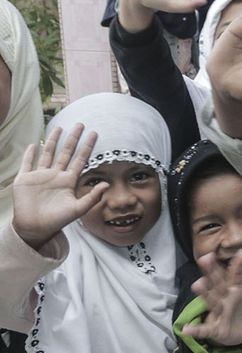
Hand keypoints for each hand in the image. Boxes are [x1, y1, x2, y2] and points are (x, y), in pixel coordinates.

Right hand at [13, 125, 106, 249]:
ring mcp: (40, 176)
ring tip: (59, 128)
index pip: (80, 159)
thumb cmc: (58, 220)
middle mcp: (55, 175)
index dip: (87, 147)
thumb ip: (92, 197)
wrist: (36, 228)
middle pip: (66, 152)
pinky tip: (33, 144)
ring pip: (47, 153)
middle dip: (73, 139)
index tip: (94, 134)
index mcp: (68, 181)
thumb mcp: (78, 209)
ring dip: (52, 141)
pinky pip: (27, 163)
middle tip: (80, 124)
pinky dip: (29, 154)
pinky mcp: (25, 179)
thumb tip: (106, 184)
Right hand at [180, 249, 241, 345]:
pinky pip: (204, 329)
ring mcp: (217, 312)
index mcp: (235, 288)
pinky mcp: (213, 328)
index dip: (240, 264)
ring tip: (197, 284)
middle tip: (205, 257)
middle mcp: (223, 297)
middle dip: (213, 271)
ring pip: (211, 301)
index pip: (237, 274)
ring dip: (204, 293)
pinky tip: (187, 330)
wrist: (234, 331)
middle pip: (218, 282)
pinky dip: (196, 330)